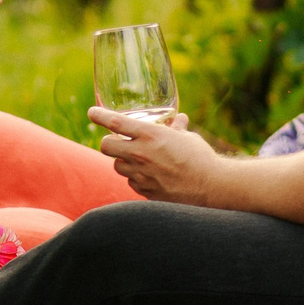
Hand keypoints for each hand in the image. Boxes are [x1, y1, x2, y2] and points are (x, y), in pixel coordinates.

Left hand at [89, 106, 227, 204]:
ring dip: (123, 162)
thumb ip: (177, 129)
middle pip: (105, 146)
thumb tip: (178, 120)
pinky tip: (149, 176)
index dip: (99, 115)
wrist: (212, 188)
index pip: (114, 122)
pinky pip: (131, 182)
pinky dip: (136, 178)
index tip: (92, 113)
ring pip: (117, 166)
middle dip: (108, 143)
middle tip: (116, 142)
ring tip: (137, 160)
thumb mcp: (188, 138)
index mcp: (150, 134)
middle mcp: (141, 154)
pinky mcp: (145, 191)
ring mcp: (141, 174)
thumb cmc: (202, 159)